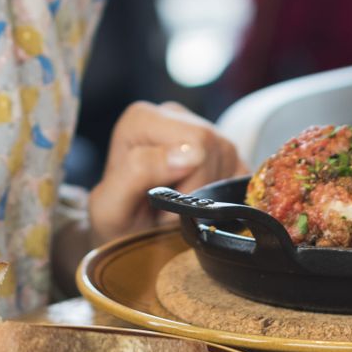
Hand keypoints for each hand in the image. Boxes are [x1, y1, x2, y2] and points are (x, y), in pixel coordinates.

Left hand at [87, 101, 244, 244]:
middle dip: (199, 190)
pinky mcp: (220, 148)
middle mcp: (172, 115)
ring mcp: (199, 128)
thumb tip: (189, 153)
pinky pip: (241, 169)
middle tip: (172, 211)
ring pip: (230, 156)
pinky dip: (225, 194)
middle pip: (215, 146)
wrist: (126, 236)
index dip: (190, 183)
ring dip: (210, 194)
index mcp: (142, 119)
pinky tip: (200, 202)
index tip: (165, 206)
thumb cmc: (115, 222)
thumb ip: (138, 172)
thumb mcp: (111, 207)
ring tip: (181, 206)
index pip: (197, 140)